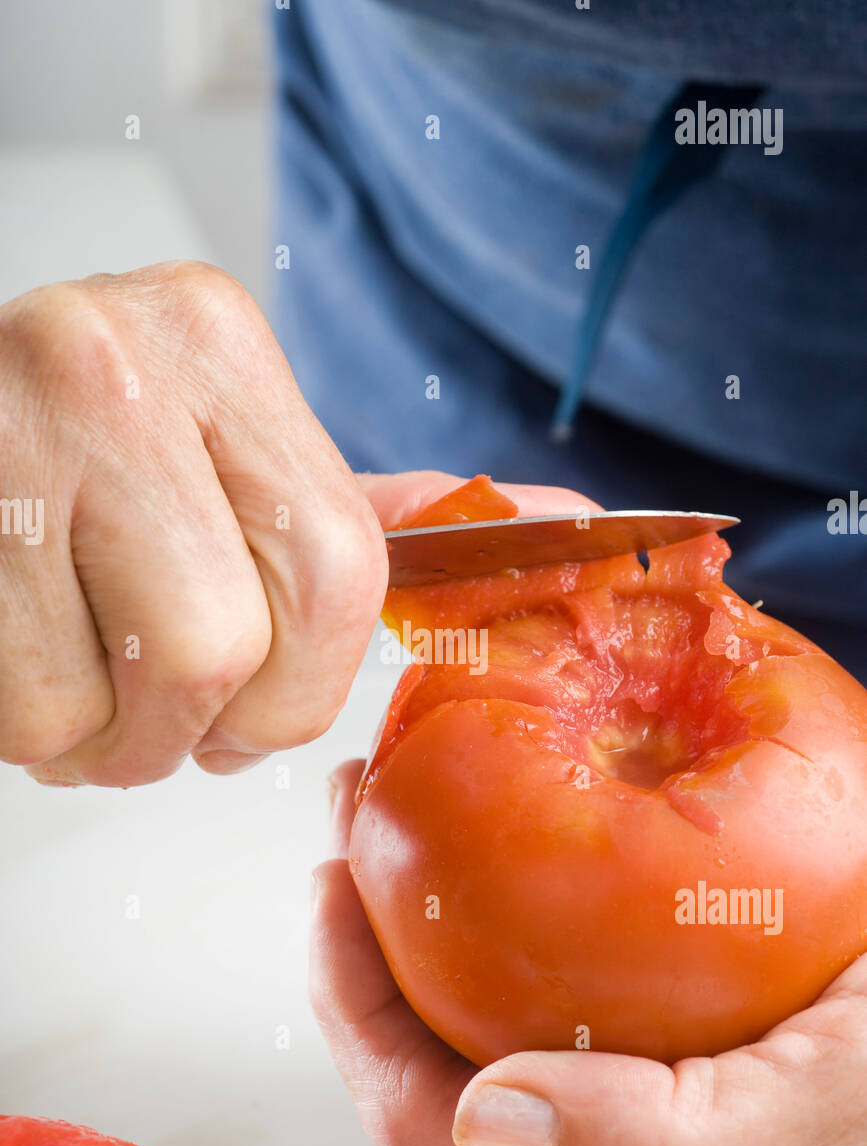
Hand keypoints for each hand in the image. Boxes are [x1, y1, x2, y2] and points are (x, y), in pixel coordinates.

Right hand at [0, 261, 386, 786]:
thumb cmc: (72, 446)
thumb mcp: (208, 442)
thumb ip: (329, 509)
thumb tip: (533, 521)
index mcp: (215, 344)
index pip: (337, 571)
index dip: (300, 689)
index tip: (254, 713)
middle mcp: (116, 370)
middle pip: (225, 646)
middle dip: (192, 729)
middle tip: (152, 713)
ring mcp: (16, 433)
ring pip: (121, 696)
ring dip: (105, 741)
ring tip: (78, 681)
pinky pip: (28, 711)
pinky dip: (32, 730)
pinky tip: (25, 662)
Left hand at [311, 466, 866, 1145]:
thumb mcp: (818, 1104)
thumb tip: (487, 1125)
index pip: (426, 1118)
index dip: (356, 1006)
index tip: (341, 879)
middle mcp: (601, 1131)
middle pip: (425, 1048)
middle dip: (369, 931)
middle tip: (361, 810)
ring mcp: (619, 1064)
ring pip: (467, 993)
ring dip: (418, 895)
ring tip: (401, 794)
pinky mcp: (646, 1004)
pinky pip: (532, 946)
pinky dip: (490, 875)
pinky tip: (497, 805)